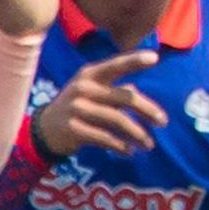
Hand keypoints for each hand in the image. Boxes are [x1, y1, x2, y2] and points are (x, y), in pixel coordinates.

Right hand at [32, 52, 168, 157]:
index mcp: (90, 74)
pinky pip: (104, 138)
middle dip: (148, 110)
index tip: (155, 57)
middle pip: (125, 97)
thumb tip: (140, 97)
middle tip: (163, 122)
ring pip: (117, 120)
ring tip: (149, 145)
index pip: (116, 65)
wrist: (45, 129)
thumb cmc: (78, 107)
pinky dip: (120, 146)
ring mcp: (77, 108)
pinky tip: (129, 152)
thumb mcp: (93, 93)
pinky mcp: (73, 128)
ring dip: (137, 134)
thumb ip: (116, 92)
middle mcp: (83, 88)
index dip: (134, 60)